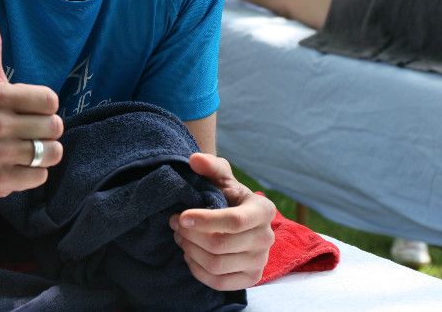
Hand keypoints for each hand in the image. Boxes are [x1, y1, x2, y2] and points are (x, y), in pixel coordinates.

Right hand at [0, 8, 63, 198]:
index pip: (51, 100)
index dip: (45, 106)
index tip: (28, 109)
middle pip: (55, 128)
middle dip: (46, 131)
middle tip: (25, 132)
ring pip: (51, 153)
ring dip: (42, 154)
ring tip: (22, 149)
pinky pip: (40, 176)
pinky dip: (33, 174)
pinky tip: (14, 167)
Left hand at [171, 153, 275, 289]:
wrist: (238, 219)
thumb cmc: (228, 196)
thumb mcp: (222, 178)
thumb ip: (210, 166)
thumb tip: (195, 159)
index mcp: (263, 210)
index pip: (234, 221)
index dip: (204, 221)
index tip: (181, 217)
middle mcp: (266, 237)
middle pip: (220, 245)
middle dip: (190, 235)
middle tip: (174, 224)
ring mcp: (260, 261)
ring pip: (216, 265)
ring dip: (190, 251)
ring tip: (180, 237)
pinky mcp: (251, 278)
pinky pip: (219, 283)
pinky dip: (197, 270)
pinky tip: (190, 255)